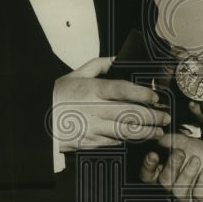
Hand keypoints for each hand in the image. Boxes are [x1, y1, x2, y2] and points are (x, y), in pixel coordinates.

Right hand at [53, 56, 170, 150]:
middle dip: (152, 116)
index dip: (142, 94)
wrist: (37, 120)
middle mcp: (94, 109)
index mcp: (92, 90)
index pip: (122, 90)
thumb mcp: (74, 75)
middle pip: (130, 113)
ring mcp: (92, 128)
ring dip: (145, 132)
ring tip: (158, 131)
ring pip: (125, 131)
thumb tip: (116, 59)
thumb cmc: (56, 97)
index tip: (156, 97)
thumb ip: (98, 65)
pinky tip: (137, 138)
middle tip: (165, 117)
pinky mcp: (90, 142)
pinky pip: (114, 142)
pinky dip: (127, 140)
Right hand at [139, 133, 202, 201]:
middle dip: (171, 166)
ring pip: (179, 193)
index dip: (148, 167)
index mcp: (164, 176)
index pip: (148, 176)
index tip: (153, 154)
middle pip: (164, 183)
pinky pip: (199, 197)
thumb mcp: (190, 145)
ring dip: (187, 174)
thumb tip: (161, 138)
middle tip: (180, 152)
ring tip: (196, 160)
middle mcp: (172, 192)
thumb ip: (175, 140)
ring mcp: (187, 201)